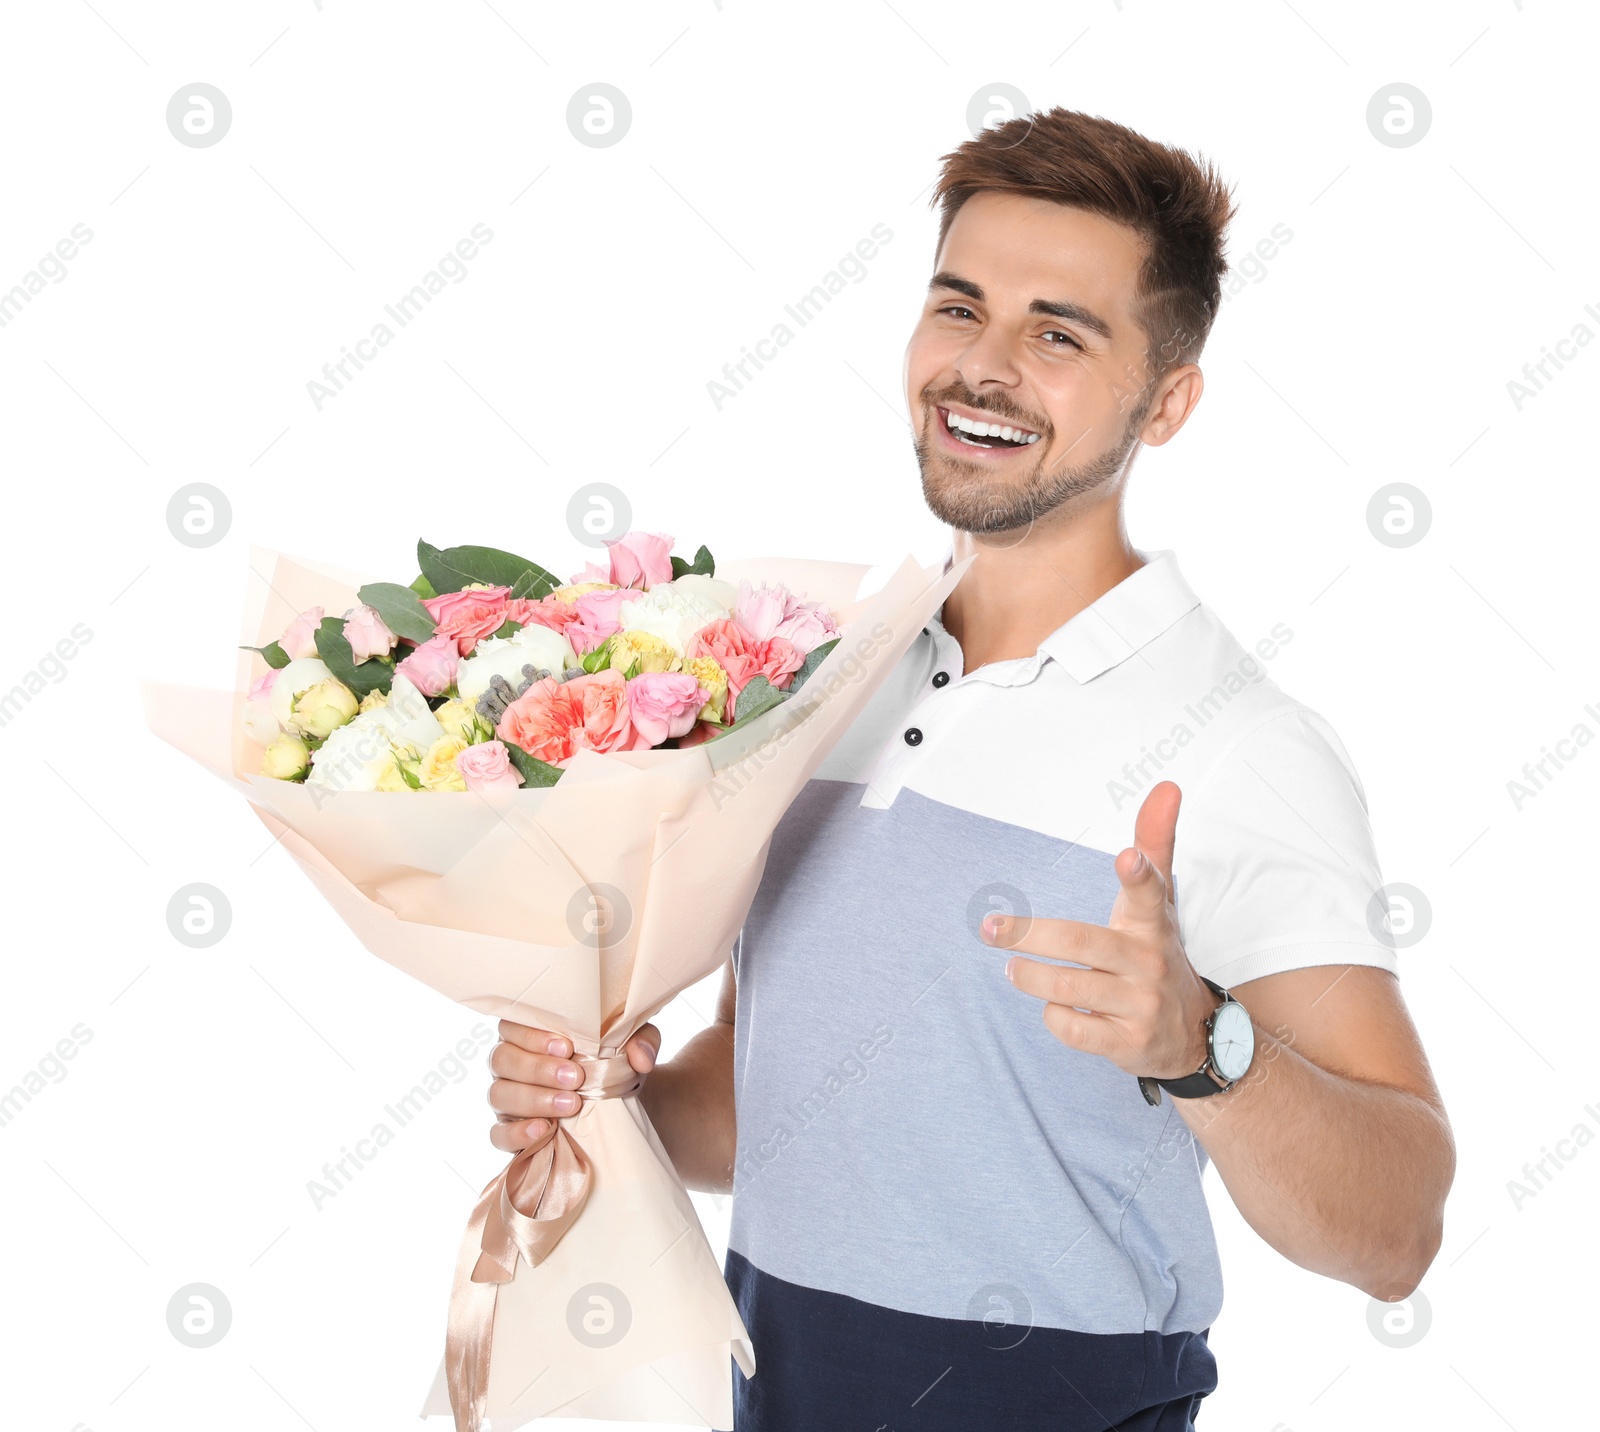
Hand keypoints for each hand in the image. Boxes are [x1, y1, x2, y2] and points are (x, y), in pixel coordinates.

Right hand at [487, 1020, 660, 1154]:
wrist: (620, 1100)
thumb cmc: (613, 1059)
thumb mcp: (632, 1042)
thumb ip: (641, 1039)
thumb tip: (640, 1058)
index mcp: (529, 1031)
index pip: (512, 1025)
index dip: (533, 1036)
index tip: (567, 1046)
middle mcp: (510, 1061)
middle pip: (502, 1059)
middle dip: (538, 1069)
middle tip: (576, 1078)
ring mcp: (506, 1096)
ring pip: (499, 1094)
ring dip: (534, 1099)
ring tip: (571, 1105)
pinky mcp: (509, 1129)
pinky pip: (498, 1133)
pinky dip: (517, 1133)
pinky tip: (543, 1130)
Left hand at [985, 781, 1219, 1080]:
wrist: (1193, 1036)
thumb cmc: (1157, 955)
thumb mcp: (1158, 903)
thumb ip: (1154, 845)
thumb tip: (1166, 785)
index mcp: (1152, 923)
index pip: (1150, 891)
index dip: (1139, 873)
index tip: (1126, 857)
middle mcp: (1149, 962)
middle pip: (1080, 943)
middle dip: (1028, 935)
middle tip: (991, 928)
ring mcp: (1140, 1005)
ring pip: (1068, 989)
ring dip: (1030, 977)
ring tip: (1013, 968)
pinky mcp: (1127, 1044)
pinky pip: (1073, 1029)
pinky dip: (1053, 1017)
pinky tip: (1055, 1007)